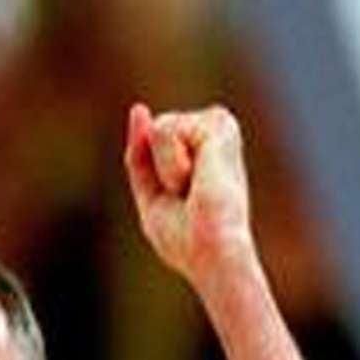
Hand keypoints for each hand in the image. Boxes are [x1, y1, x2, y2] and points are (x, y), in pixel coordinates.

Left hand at [124, 103, 255, 290]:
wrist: (212, 250)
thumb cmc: (186, 239)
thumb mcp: (151, 196)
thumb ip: (140, 157)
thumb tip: (139, 108)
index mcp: (203, 155)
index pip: (158, 141)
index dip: (154, 167)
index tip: (181, 197)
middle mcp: (214, 136)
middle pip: (156, 131)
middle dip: (159, 170)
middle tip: (186, 196)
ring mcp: (219, 127)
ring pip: (161, 128)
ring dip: (166, 168)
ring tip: (192, 188)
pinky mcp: (220, 123)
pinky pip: (165, 130)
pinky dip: (170, 162)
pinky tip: (196, 178)